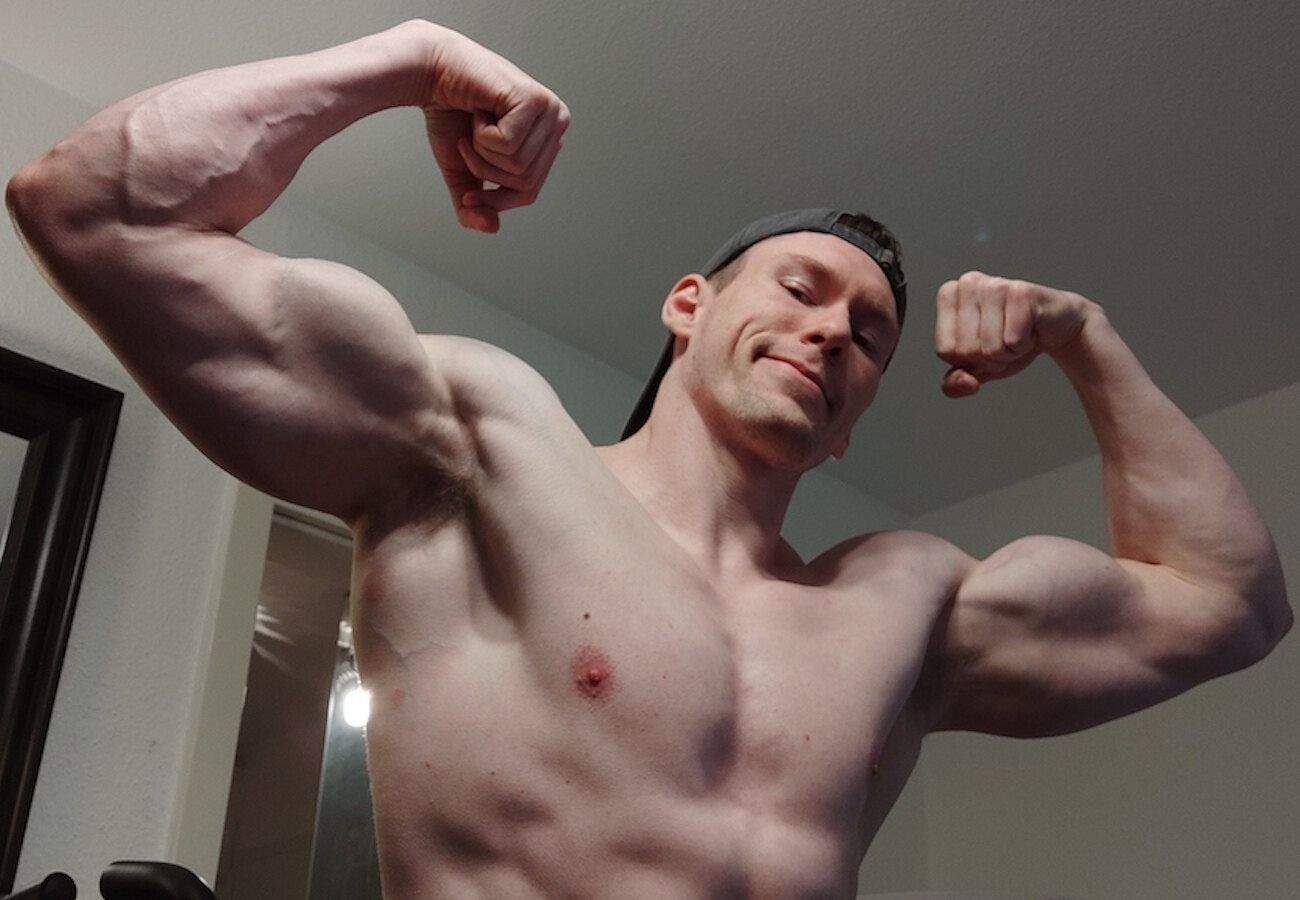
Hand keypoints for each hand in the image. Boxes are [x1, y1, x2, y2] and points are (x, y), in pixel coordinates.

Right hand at [420, 25, 569, 231]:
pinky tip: (481, 109)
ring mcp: (549, 111)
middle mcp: (557, 123)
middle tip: (470, 140)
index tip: (469, 189)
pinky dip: (482, 133)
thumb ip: (476, 204)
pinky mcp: (534, 101)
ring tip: (476, 122)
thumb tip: (491, 228)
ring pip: (517, 167)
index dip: (495, 197)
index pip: (529, 193)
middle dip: (485, 170)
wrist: (430, 75)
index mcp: (549, 140)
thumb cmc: (451, 115)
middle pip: (525, 184)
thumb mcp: (464, 172)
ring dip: (481, 150)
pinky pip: (508, 146)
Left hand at [935, 271, 1099, 396]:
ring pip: (989, 348)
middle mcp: (968, 282)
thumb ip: (955, 384)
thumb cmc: (1009, 341)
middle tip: (1005, 339)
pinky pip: (1013, 341)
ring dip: (1008, 352)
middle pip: (966, 351)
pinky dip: (1024, 346)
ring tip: (1018, 333)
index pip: (946, 350)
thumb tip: (966, 383)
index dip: (969, 359)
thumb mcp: (977, 368)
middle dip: (989, 357)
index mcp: (949, 294)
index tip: (985, 343)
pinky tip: (1031, 330)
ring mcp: (995, 284)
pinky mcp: (1021, 291)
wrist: (1053, 328)